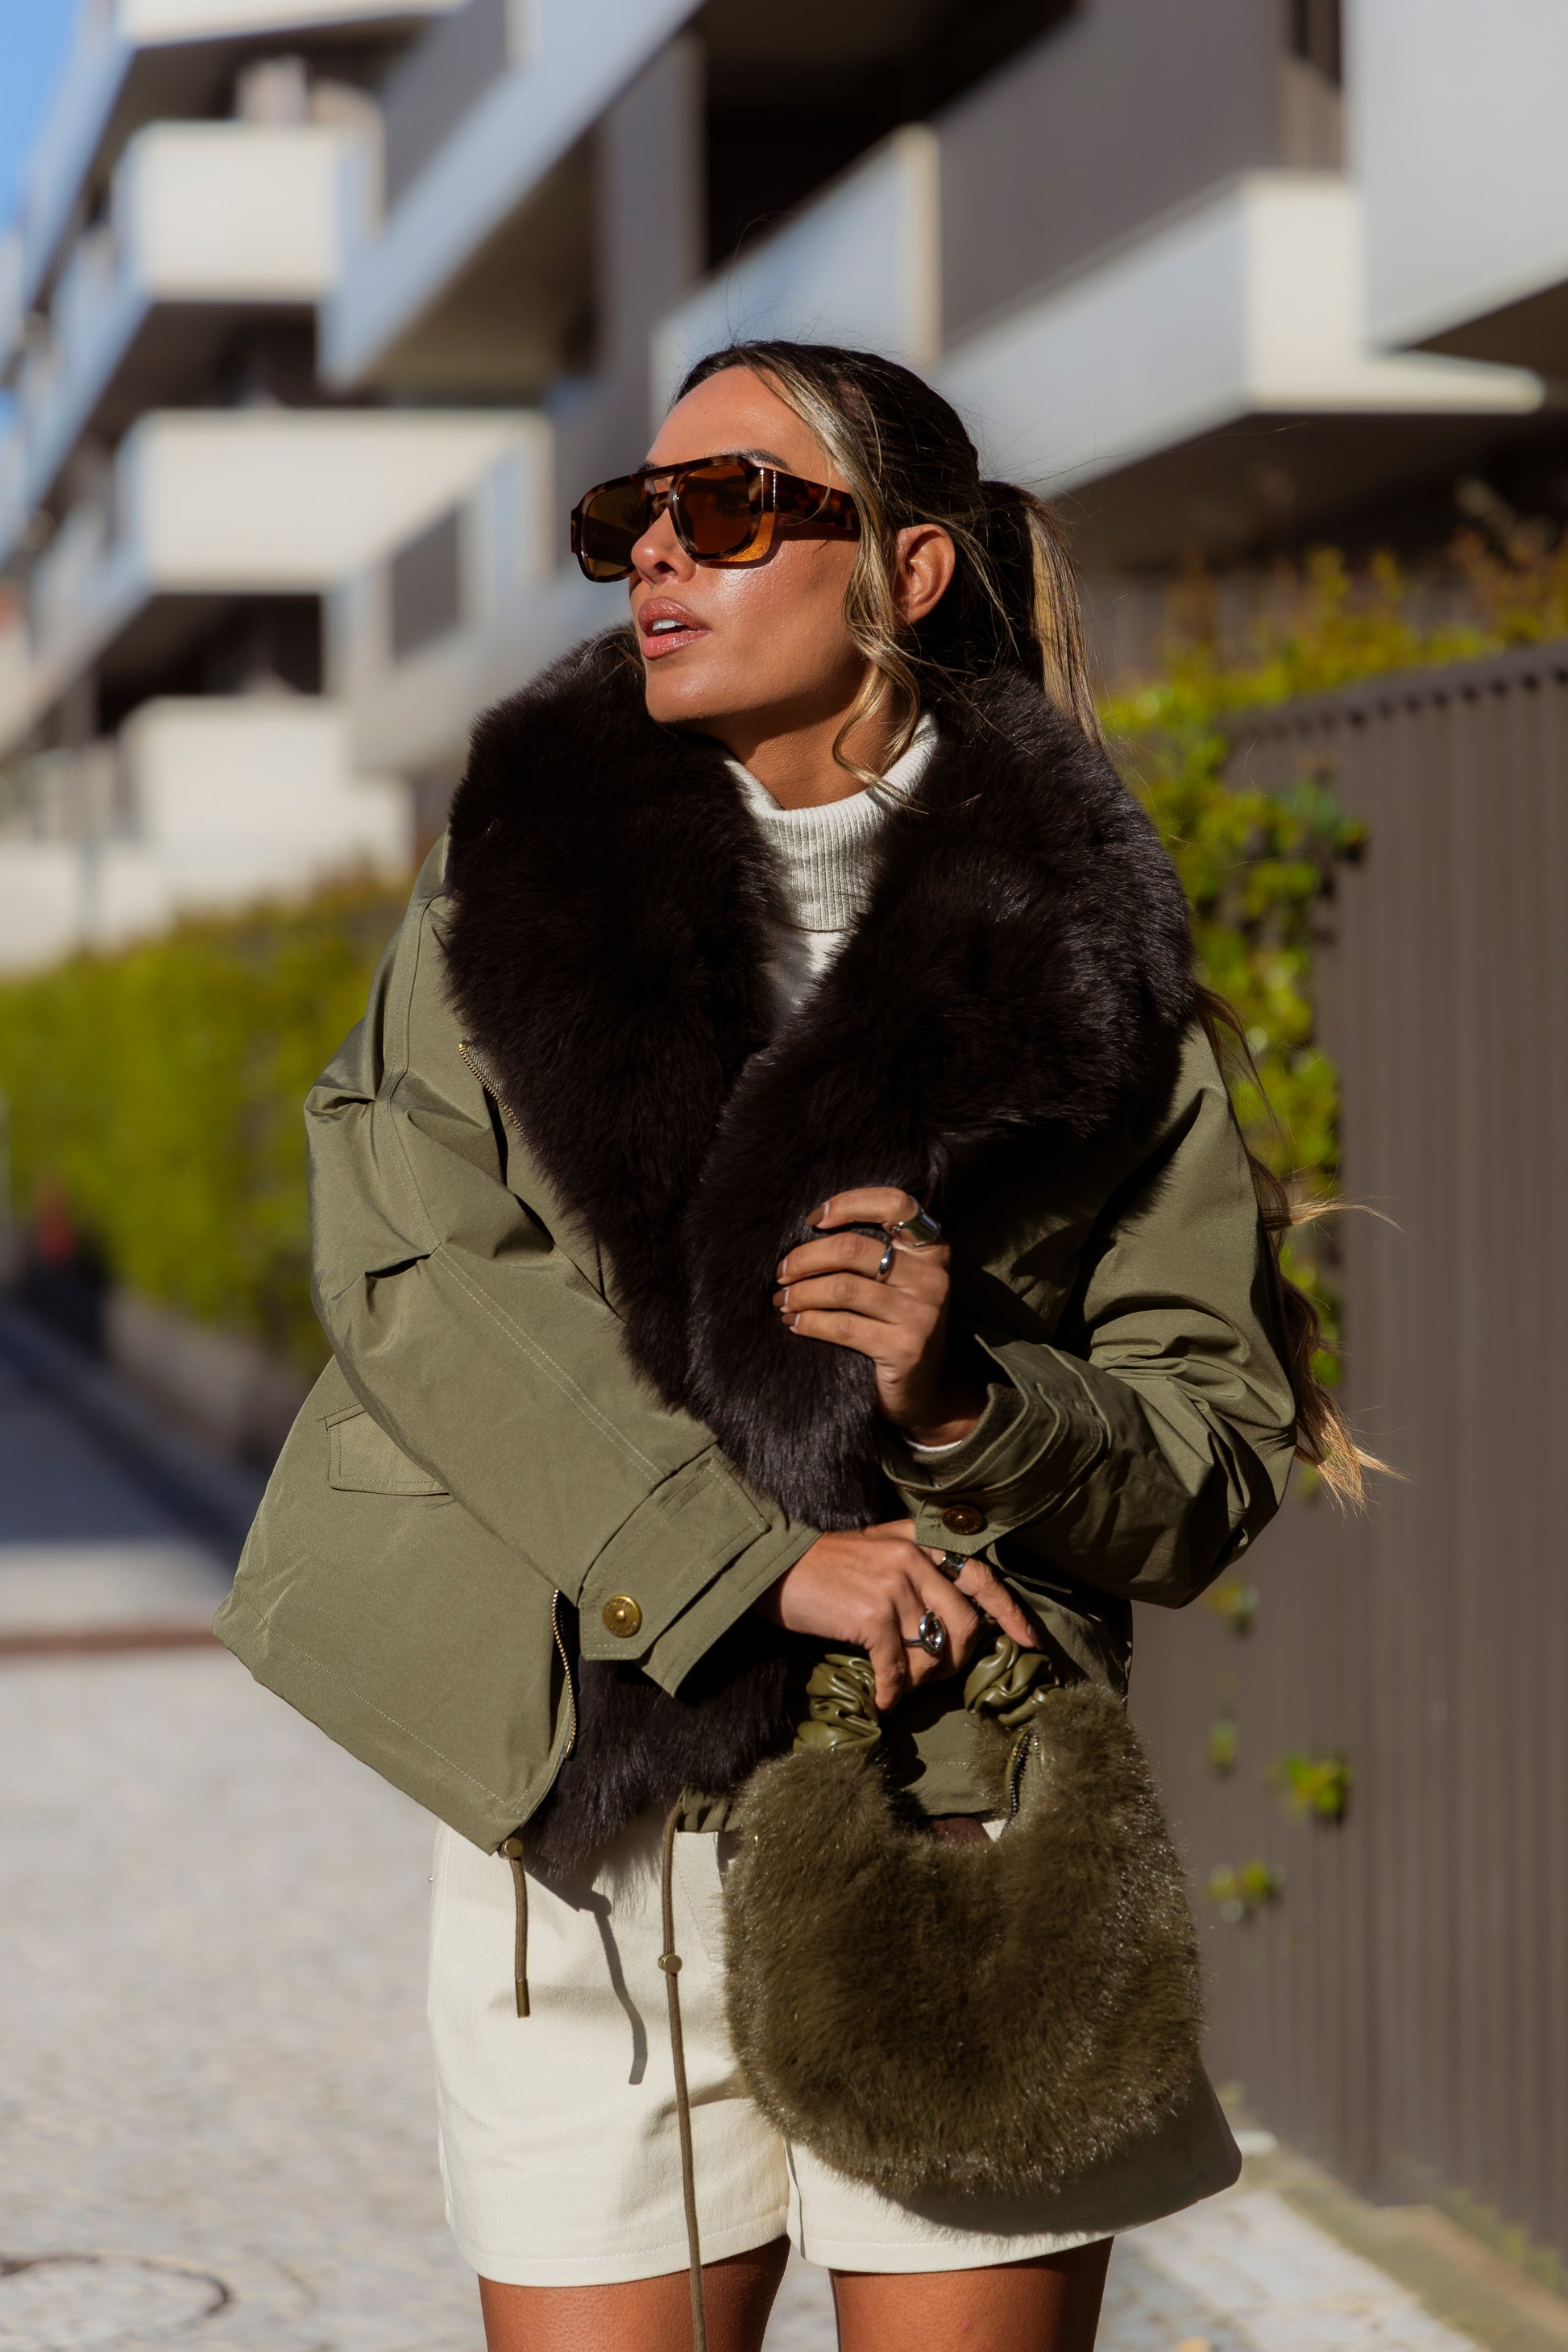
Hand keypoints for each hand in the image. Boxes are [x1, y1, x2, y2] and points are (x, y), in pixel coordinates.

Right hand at [756, 1518, 1037, 1711]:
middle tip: (932, 1675)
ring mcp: (894, 1585)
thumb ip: (915, 1567)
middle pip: (964, 1623)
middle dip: (954, 1659)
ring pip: (933, 1650)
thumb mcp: (875, 1549)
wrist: (772, 1568)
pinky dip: (893, 1690)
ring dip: (919, 1678)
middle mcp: (912, 1558)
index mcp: (917, 1540)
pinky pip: (898, 1667)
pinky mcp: (873, 1614)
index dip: (1008, 1610)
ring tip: (901, 1683)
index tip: (1028, 1640)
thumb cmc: (822, 1566)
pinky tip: (883, 1700)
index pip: (980, 1574)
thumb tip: (951, 1617)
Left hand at [773, 1187, 984, 1444]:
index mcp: (932, 1250)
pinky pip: (842, 1326)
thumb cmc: (896, 1325)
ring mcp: (921, 1313)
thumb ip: (871, 1252)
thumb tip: (810, 1228)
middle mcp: (932, 1277)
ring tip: (782, 1301)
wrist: (923, 1391)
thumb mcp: (897, 1282)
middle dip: (805, 1258)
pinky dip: (809, 1322)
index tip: (814, 1219)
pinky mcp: (905, 1347)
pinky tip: (794, 1324)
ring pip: (841, 1287)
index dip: (850, 1203)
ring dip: (800, 1293)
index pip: (896, 1203)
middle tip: (781, 1273)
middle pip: (853, 1248)